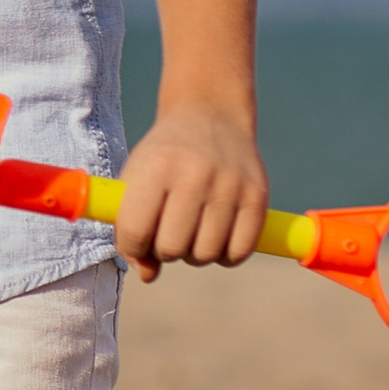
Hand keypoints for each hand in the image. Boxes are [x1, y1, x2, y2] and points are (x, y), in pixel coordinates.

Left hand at [114, 101, 268, 283]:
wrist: (210, 114)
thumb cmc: (165, 155)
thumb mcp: (136, 177)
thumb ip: (131, 227)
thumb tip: (147, 275)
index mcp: (155, 166)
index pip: (135, 231)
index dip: (133, 247)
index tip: (138, 240)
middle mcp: (194, 174)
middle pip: (171, 248)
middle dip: (165, 251)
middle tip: (168, 234)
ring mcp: (229, 184)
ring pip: (206, 254)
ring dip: (195, 255)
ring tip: (192, 233)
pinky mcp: (257, 196)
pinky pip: (240, 251)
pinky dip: (226, 256)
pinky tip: (217, 239)